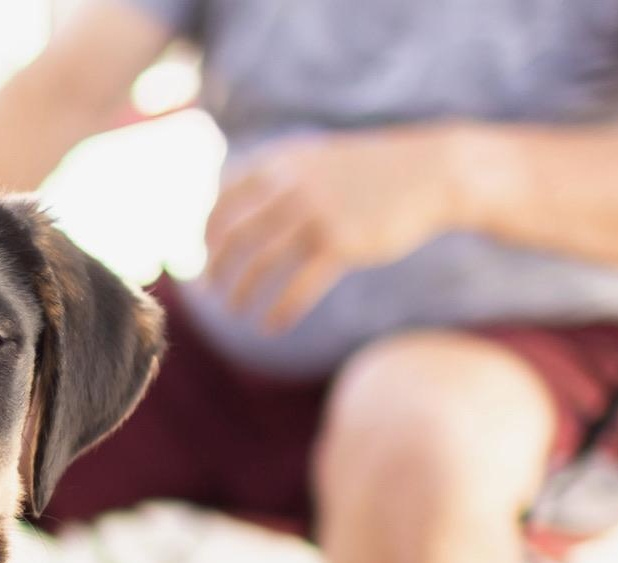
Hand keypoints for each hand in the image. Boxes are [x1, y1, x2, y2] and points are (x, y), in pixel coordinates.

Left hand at [204, 126, 462, 330]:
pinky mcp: (341, 244)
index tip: (204, 258)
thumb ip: (276, 179)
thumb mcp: (316, 162)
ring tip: (236, 311)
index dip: (206, 235)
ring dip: (241, 294)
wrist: (432, 172)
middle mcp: (292, 187)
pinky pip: (297, 288)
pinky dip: (279, 311)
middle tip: (212, 293)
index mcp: (280, 163)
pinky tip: (272, 327)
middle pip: (234, 237)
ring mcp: (316, 215)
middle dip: (216, 270)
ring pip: (260, 265)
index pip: (222, 202)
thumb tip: (234, 205)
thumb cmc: (369, 173)